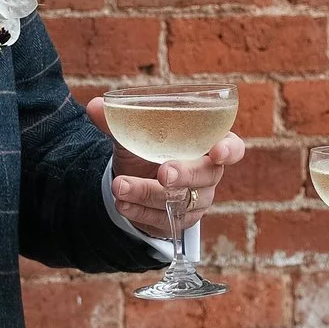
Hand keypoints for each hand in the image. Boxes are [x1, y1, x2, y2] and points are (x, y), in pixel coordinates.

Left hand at [85, 95, 246, 240]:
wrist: (135, 180)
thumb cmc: (147, 149)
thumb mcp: (135, 133)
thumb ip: (119, 120)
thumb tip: (95, 106)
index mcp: (208, 144)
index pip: (233, 148)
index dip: (230, 150)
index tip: (218, 152)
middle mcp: (208, 173)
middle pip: (206, 176)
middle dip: (184, 174)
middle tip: (163, 173)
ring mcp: (197, 200)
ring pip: (180, 200)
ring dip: (148, 193)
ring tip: (120, 186)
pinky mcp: (180, 221)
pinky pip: (164, 219)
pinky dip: (139, 212)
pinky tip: (122, 203)